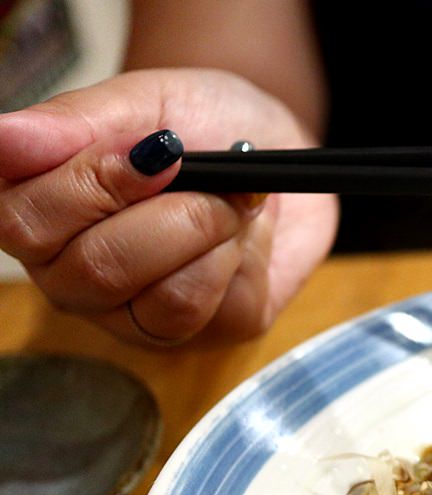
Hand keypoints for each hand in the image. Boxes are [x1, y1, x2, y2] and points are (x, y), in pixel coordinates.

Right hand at [0, 68, 338, 344]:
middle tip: (211, 174)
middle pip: (98, 270)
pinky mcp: (205, 335)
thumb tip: (3, 138)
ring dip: (214, 235)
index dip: (95, 184)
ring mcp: (136, 316)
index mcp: (36, 212)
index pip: (23, 224)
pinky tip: (245, 238)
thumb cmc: (201, 123)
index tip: (160, 147)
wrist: (282, 150)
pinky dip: (247, 260)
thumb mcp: (142, 102)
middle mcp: (73, 276)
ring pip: (168, 301)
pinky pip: (223, 310)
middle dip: (175, 213)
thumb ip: (74, 123)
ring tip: (230, 204)